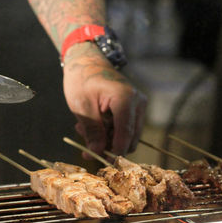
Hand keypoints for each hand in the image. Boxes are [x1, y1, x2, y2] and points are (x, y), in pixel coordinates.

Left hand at [63, 42, 146, 158]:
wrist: (87, 61)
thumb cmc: (82, 80)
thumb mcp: (82, 107)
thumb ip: (92, 131)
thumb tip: (97, 152)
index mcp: (125, 99)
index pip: (125, 134)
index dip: (114, 151)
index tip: (101, 161)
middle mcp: (138, 102)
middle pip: (130, 138)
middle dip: (109, 145)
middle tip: (86, 142)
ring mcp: (139, 105)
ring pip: (129, 135)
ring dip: (108, 138)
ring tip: (86, 130)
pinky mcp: (136, 108)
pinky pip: (127, 127)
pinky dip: (111, 131)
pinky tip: (95, 124)